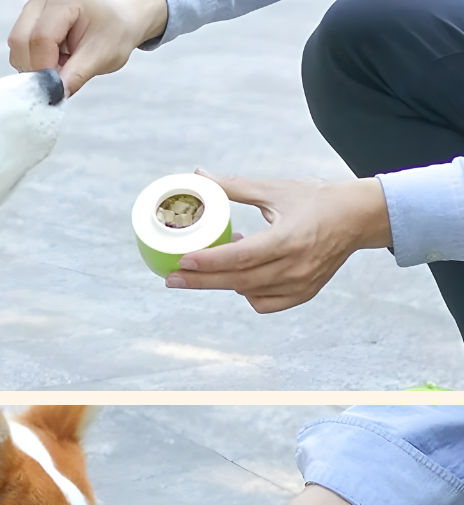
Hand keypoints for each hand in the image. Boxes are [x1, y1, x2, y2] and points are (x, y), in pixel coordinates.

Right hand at [8, 0, 167, 95]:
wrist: (120, 17)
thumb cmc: (115, 30)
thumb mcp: (101, 55)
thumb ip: (75, 76)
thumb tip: (53, 96)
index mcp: (64, 0)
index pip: (40, 39)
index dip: (45, 70)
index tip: (58, 87)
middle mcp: (43, 0)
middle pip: (19, 41)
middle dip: (36, 69)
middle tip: (61, 77)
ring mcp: (33, 8)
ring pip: (17, 45)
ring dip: (35, 66)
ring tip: (62, 65)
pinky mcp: (31, 19)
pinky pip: (21, 47)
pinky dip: (35, 61)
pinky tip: (56, 59)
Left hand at [166, 170, 392, 313]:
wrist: (359, 218)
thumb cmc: (317, 200)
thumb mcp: (276, 189)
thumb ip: (235, 186)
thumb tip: (199, 175)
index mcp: (289, 238)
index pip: (240, 257)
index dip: (208, 261)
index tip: (181, 261)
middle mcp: (295, 267)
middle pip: (237, 281)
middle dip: (200, 281)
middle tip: (171, 278)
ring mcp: (300, 285)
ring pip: (248, 293)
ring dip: (223, 281)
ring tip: (209, 264)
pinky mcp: (303, 294)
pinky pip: (264, 303)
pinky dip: (247, 292)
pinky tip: (240, 275)